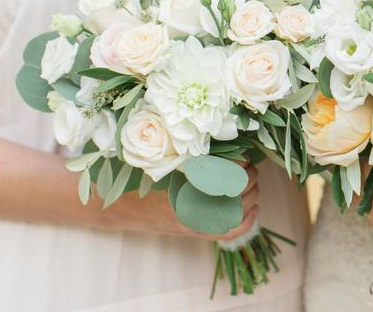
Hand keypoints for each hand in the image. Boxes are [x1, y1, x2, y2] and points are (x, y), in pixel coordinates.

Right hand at [103, 163, 260, 242]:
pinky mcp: (198, 230)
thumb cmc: (136, 181)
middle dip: (248, 178)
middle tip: (248, 165)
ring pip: (240, 212)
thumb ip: (186, 156)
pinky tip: (252, 206)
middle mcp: (193, 214)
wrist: (120, 208)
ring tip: (250, 178)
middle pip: (237, 197)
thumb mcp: (159, 163)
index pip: (224, 183)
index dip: (238, 170)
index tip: (242, 158)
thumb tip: (219, 141)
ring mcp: (197, 225)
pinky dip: (247, 219)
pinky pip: (232, 231)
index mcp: (183, 195)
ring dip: (251, 194)